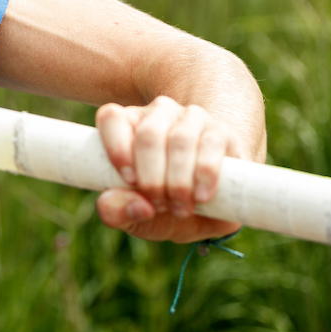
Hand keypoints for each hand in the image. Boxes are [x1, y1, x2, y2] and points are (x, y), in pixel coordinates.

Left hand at [93, 96, 240, 242]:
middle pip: (148, 135)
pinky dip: (204, 173)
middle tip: (159, 206)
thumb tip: (135, 206)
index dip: (117, 148)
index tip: (129, 181)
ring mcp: (189, 118)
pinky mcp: (219, 130)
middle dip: (152, 178)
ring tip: (181, 208)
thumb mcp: (134, 217)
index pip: (111, 117)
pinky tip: (201, 196)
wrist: (211, 209)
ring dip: (178, 180)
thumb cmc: (163, 207)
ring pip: (179, 139)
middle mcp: (156, 114)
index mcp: (126, 126)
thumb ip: (117, 214)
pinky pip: (210, 144)